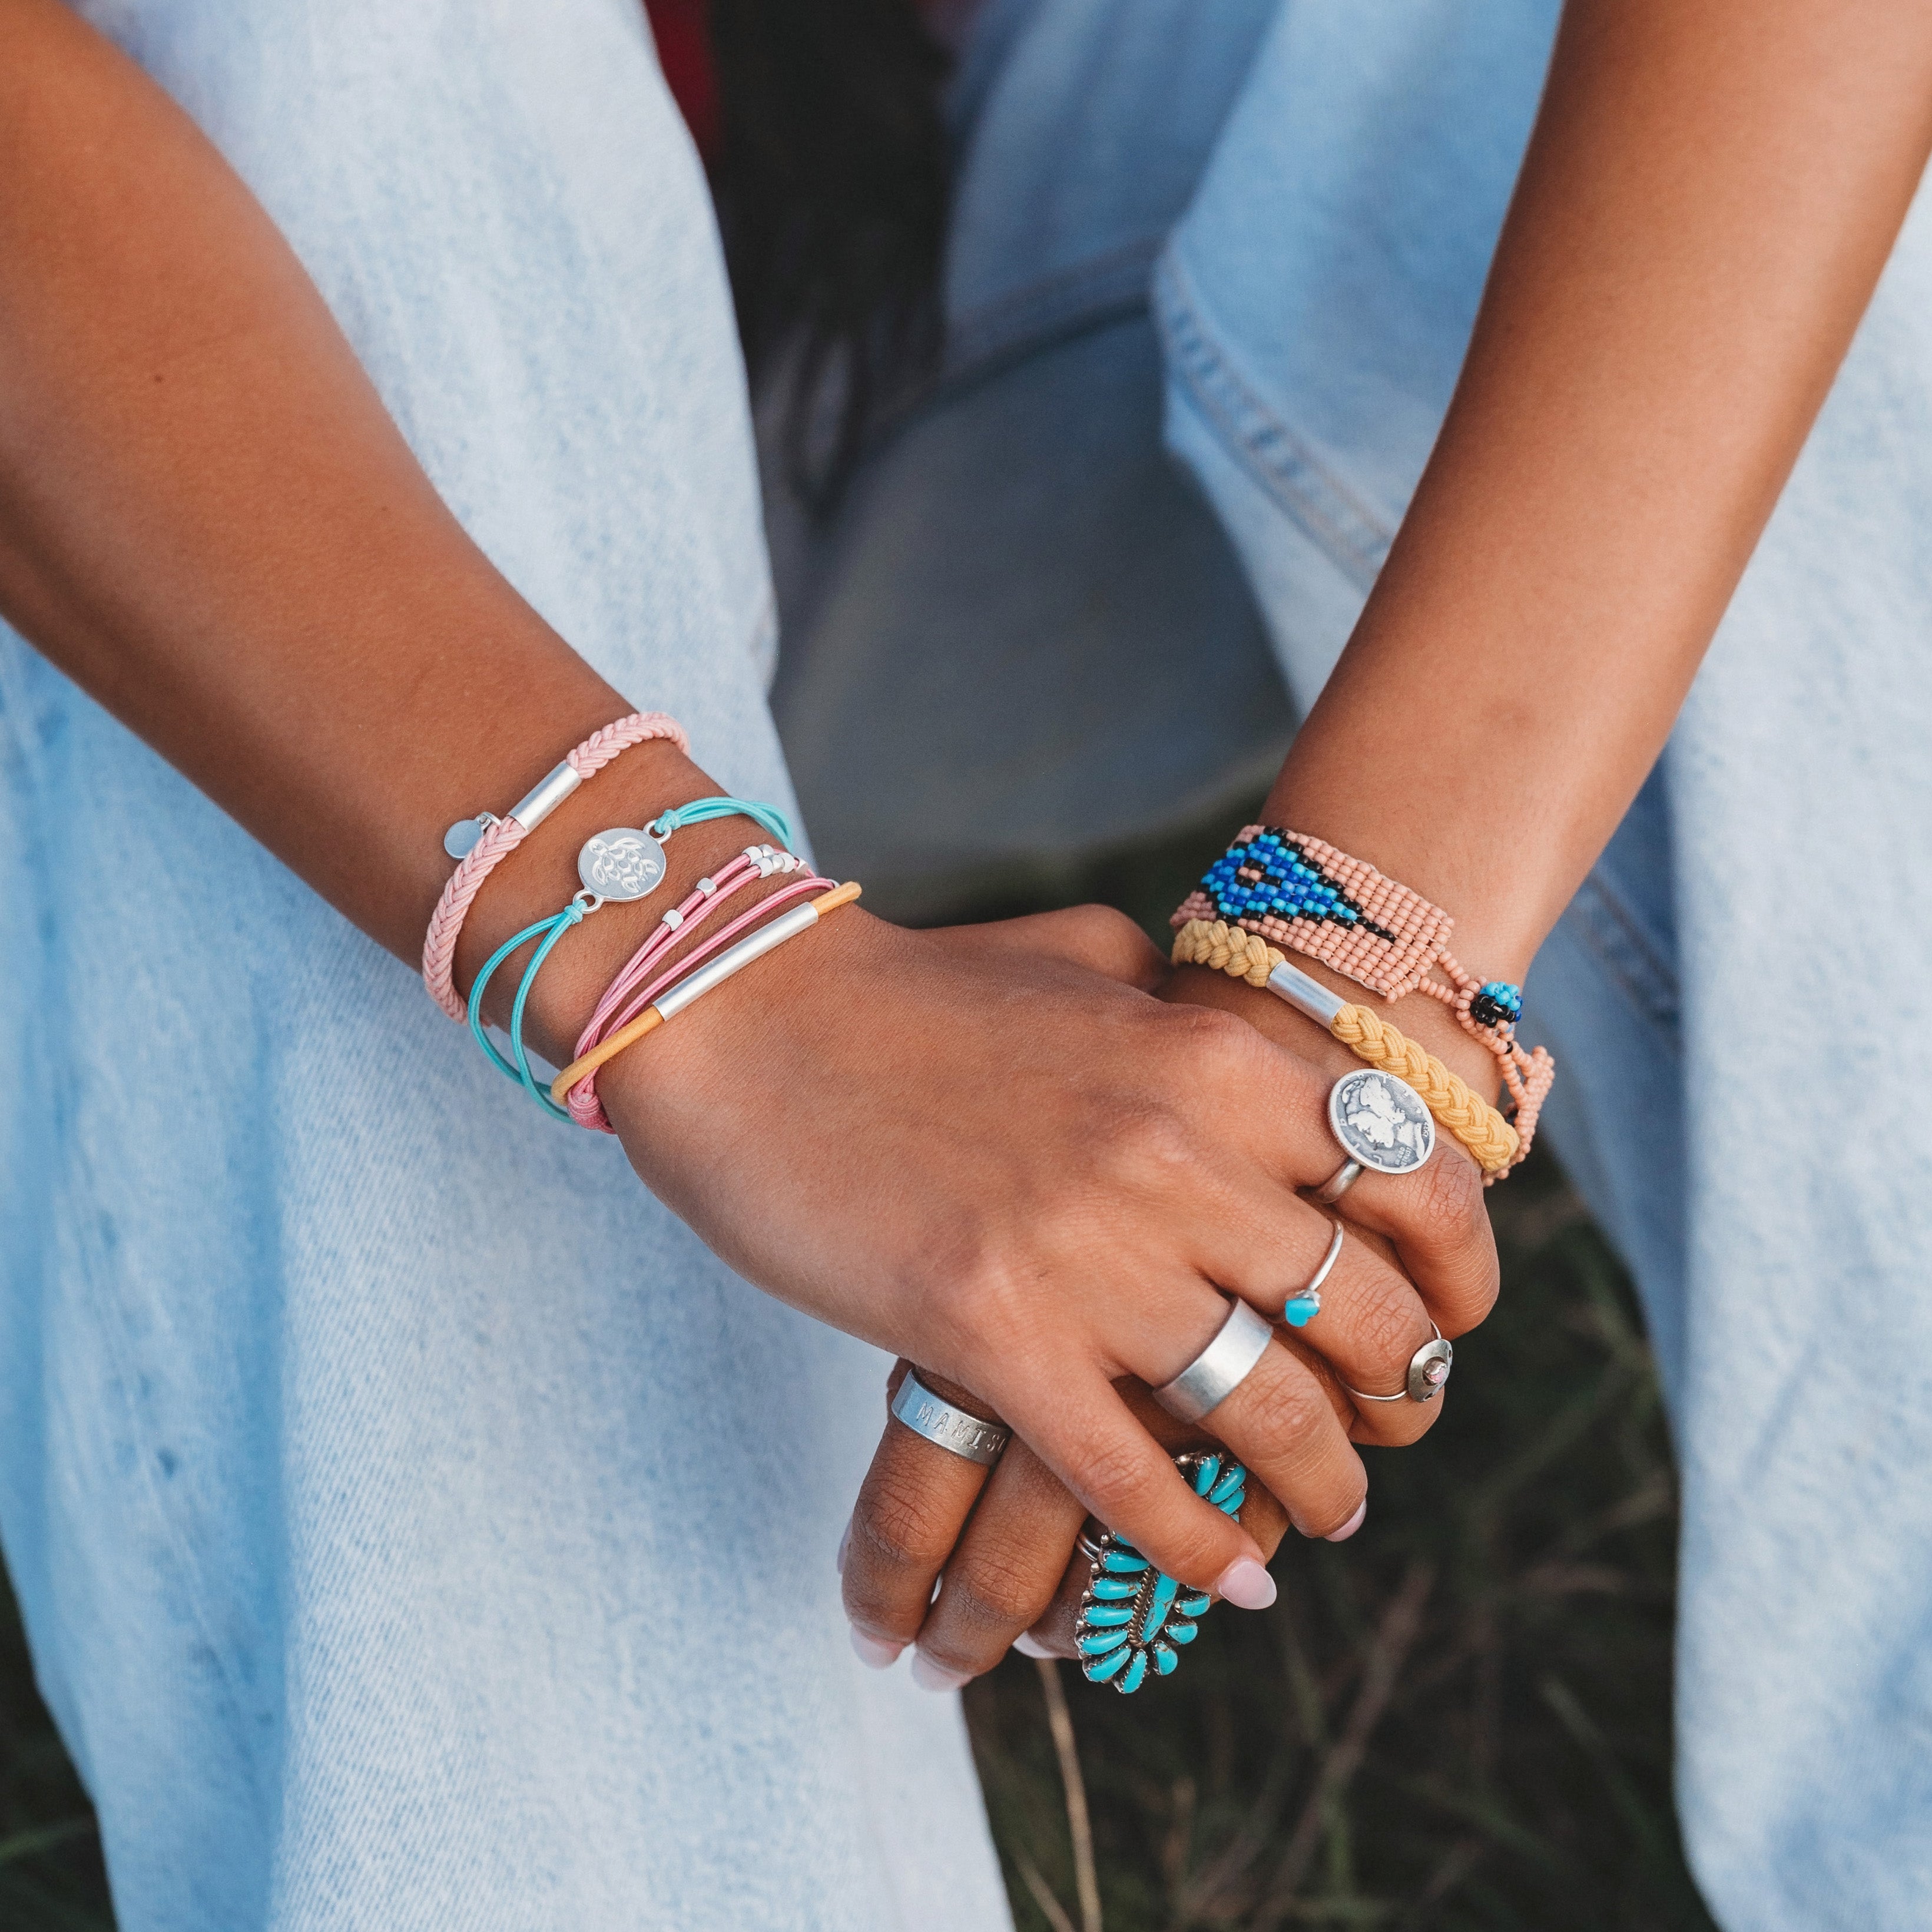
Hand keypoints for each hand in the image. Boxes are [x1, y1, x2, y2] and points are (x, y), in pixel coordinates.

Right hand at [833, 939, 1504, 1682]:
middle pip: (1356, 1312)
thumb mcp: (1080, 952)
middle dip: (1400, 1392)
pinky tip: (1234, 1576)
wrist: (748, 1019)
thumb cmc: (913, 987)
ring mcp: (1085, 1253)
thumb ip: (1180, 995)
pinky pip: (1133, 1478)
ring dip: (1318, 1483)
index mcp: (1210, 1056)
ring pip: (1263, 1411)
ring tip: (1327, 1516)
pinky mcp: (991, 1336)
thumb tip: (1243, 1044)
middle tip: (1393, 1431)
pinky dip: (1197, 1545)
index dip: (1461, 1269)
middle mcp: (1174, 1155)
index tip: (1448, 1322)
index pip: (1410, 1181)